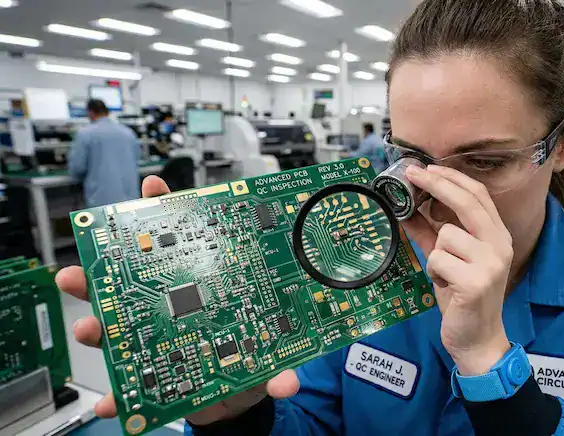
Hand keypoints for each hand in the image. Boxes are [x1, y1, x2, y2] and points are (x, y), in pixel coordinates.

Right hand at [55, 176, 299, 424]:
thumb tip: (287, 383)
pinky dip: (118, 395)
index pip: (184, 244)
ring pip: (117, 328)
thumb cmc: (250, 353)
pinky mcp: (151, 373)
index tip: (152, 188)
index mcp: (203, 287)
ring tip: (90, 327)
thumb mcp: (268, 349)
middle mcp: (173, 308)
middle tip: (83, 270)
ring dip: (97, 326)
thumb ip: (278, 363)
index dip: (166, 213)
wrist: (239, 398)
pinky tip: (112, 401)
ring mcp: (157, 340)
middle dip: (103, 273)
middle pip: (133, 282)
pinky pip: (128, 385)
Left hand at [402, 165, 512, 375]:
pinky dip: (434, 272)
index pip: (477, 195)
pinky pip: (438, 259)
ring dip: (435, 254)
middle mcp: (500, 245)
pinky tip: (446, 286)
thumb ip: (430, 234)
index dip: (450, 178)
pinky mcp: (476, 281)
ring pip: (445, 235)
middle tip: (412, 174)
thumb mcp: (447, 260)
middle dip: (437, 185)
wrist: (477, 340)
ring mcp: (491, 263)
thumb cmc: (463, 298)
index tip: (425, 168)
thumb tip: (407, 208)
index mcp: (497, 236)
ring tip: (444, 274)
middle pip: (467, 202)